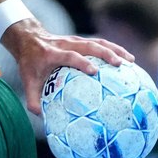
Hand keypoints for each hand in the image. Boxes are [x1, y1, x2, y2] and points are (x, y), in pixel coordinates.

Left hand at [5, 19, 131, 114]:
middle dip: (106, 53)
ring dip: (114, 49)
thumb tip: (44, 119)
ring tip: (130, 61)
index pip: (69, 56)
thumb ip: (33, 99)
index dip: (81, 62)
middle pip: (89, 45)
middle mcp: (66, 44)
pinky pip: (99, 43)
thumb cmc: (29, 63)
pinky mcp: (80, 40)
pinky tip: (127, 59)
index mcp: (52, 53)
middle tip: (120, 64)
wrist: (28, 38)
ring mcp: (74, 40)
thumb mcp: (27, 79)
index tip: (94, 72)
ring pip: (97, 42)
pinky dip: (114, 49)